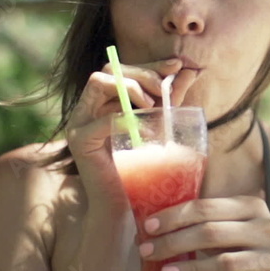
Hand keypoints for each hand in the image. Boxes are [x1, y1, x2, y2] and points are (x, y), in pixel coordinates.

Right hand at [64, 58, 198, 213]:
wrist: (128, 205)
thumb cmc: (144, 167)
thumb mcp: (161, 123)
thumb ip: (170, 98)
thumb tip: (190, 70)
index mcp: (105, 101)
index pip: (123, 69)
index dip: (150, 64)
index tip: (177, 65)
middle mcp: (88, 107)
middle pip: (110, 70)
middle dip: (143, 75)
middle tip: (164, 92)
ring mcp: (80, 122)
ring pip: (100, 82)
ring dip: (131, 89)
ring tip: (152, 109)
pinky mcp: (79, 141)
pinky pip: (102, 117)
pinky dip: (127, 119)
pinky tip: (145, 131)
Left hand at [137, 196, 269, 270]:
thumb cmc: (242, 252)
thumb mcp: (230, 231)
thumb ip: (201, 225)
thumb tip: (149, 229)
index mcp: (252, 206)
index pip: (206, 207)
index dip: (175, 217)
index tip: (148, 227)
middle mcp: (268, 227)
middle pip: (212, 232)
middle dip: (175, 242)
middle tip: (147, 252)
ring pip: (225, 261)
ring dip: (191, 268)